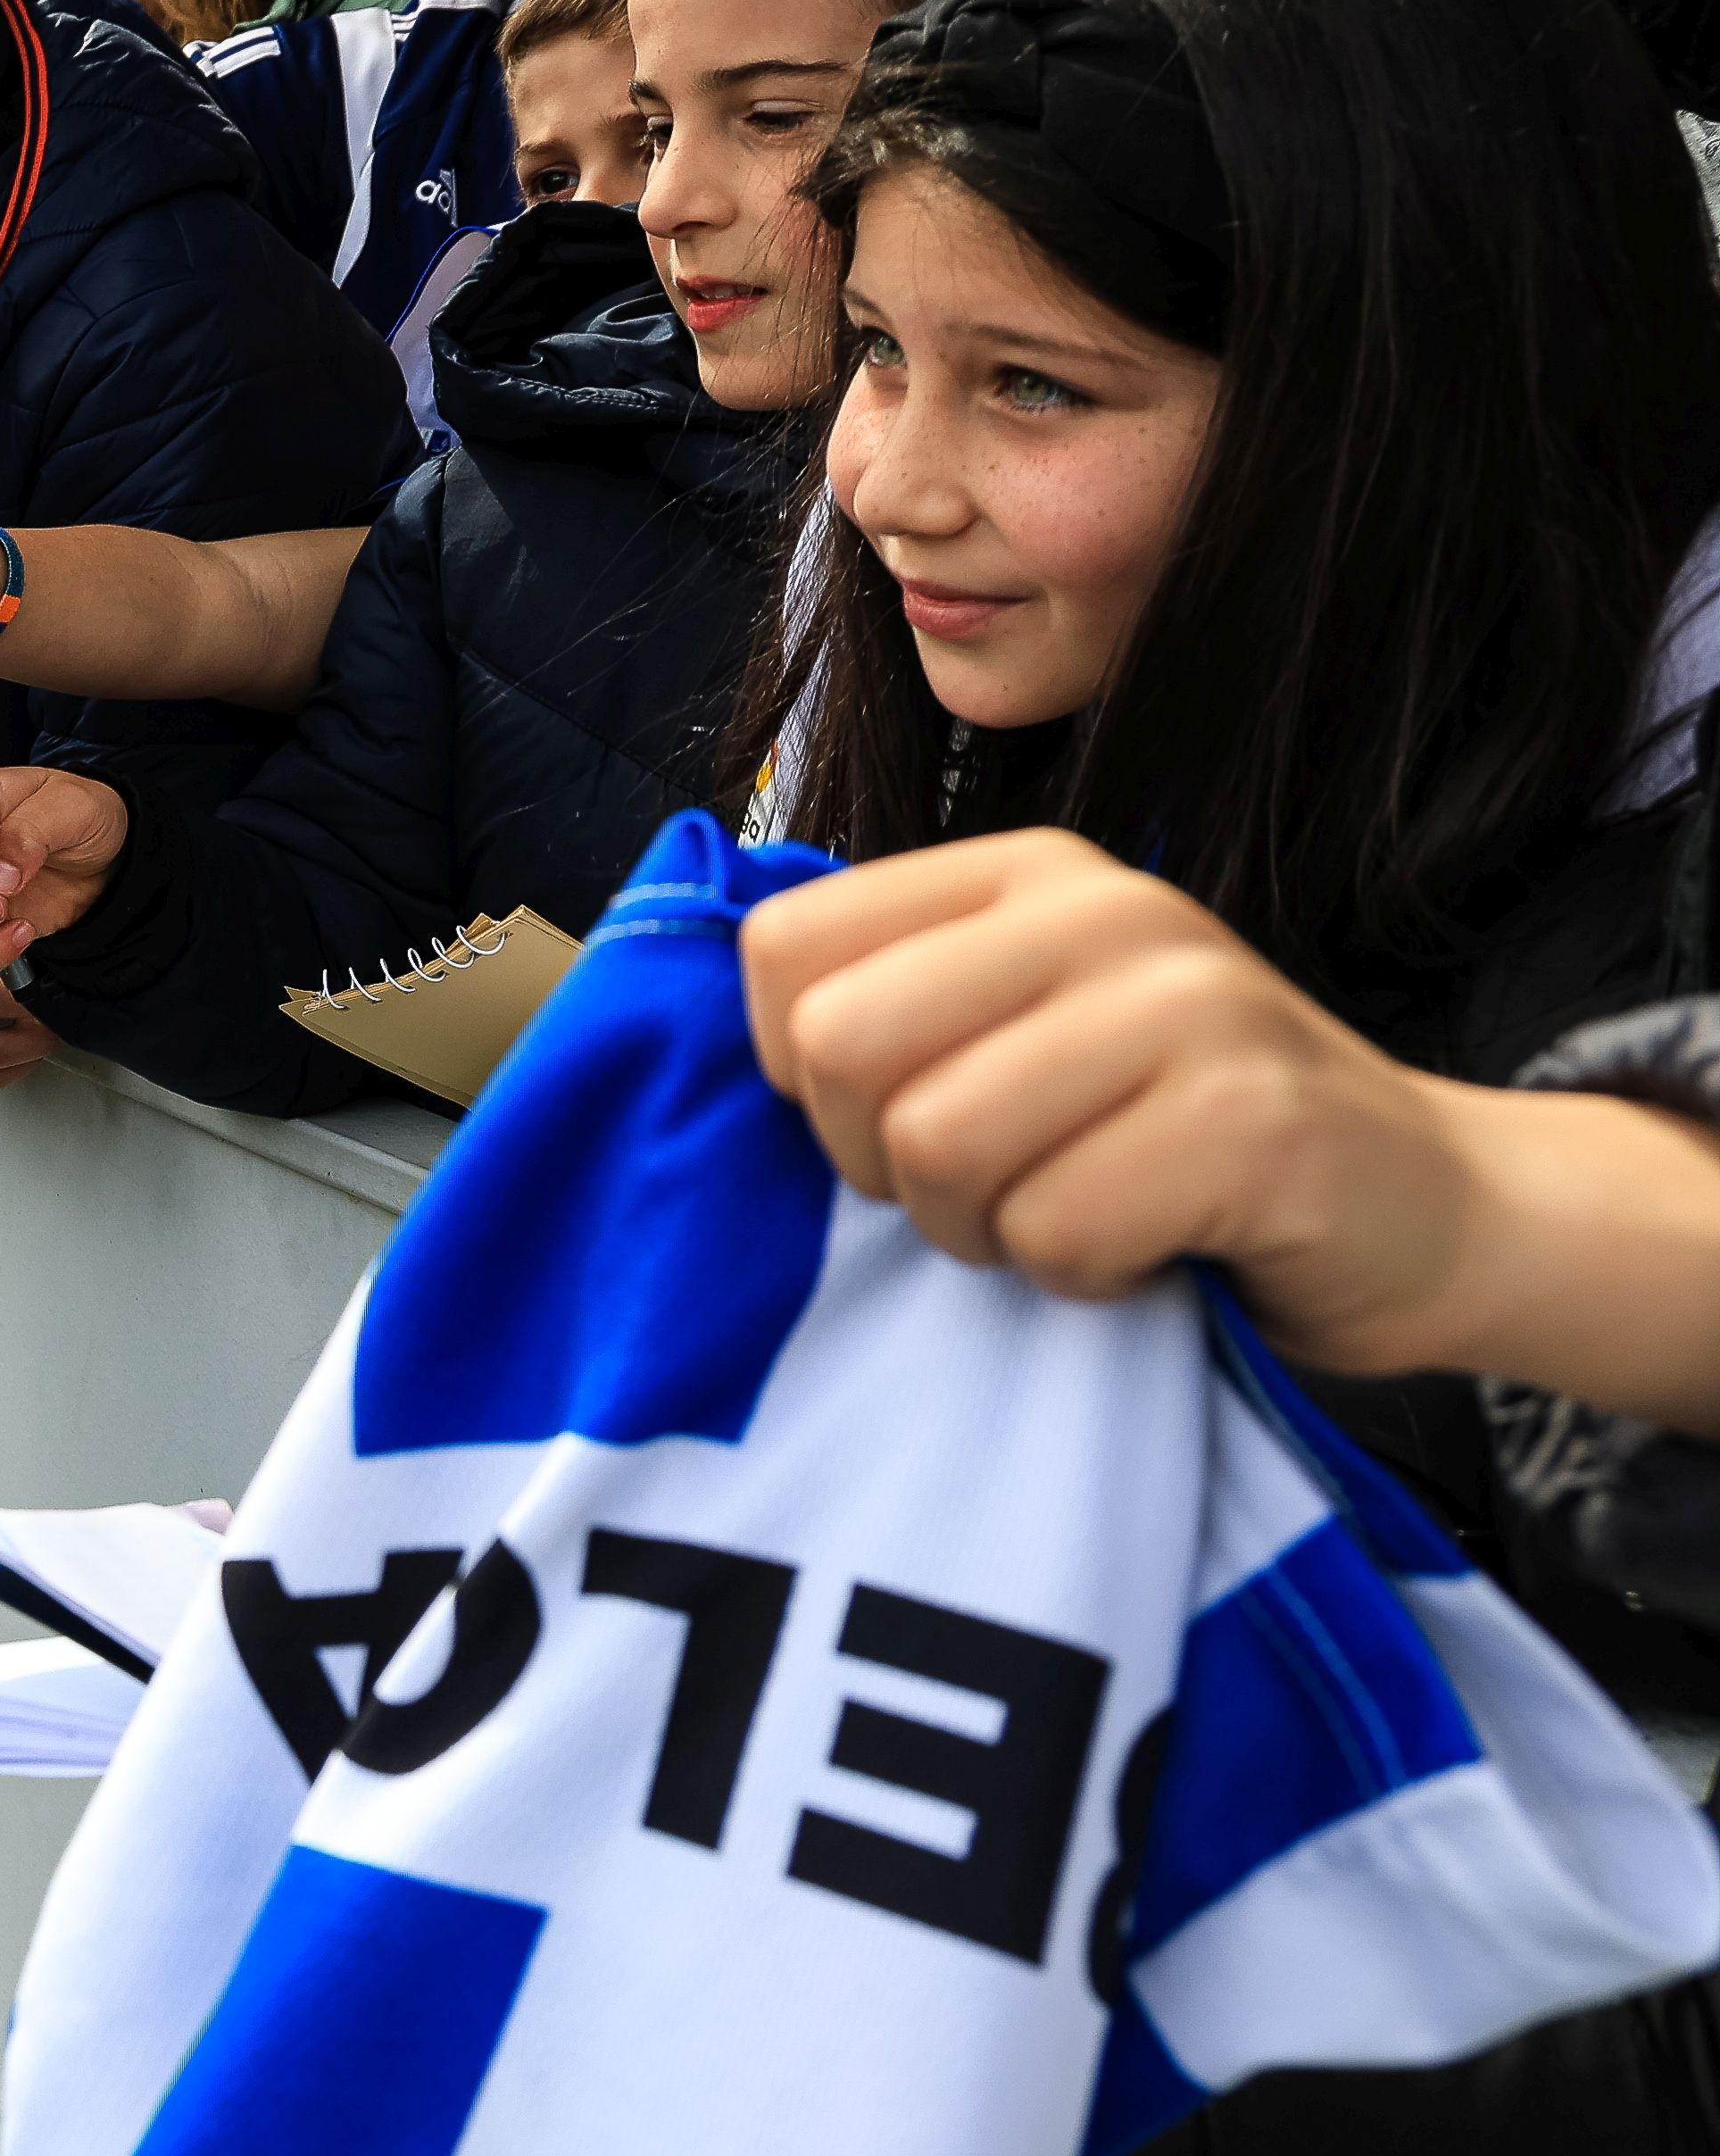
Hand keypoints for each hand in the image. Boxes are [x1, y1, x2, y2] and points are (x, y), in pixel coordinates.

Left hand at [743, 832, 1520, 1361]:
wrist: (1430, 1207)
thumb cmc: (1181, 1141)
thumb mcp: (1027, 1034)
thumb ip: (898, 1011)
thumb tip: (725, 1051)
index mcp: (1023, 878)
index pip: (784, 948)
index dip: (798, 1071)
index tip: (890, 1113)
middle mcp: (1104, 912)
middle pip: (841, 1048)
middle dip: (881, 1163)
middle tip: (987, 1186)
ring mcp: (1187, 1006)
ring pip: (938, 1147)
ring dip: (984, 1231)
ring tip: (1072, 1213)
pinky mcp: (1248, 1121)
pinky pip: (1054, 1231)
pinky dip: (1081, 1278)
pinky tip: (1152, 1248)